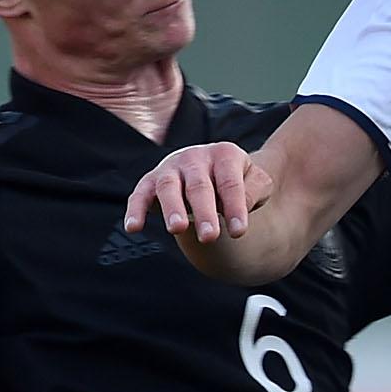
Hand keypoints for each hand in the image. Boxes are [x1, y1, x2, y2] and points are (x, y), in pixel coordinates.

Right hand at [123, 140, 264, 245]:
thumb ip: (254, 191)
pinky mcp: (151, 181)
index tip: (238, 232)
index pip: (229, 183)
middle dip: (203, 212)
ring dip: (172, 208)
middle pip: (199, 187)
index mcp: (224, 154)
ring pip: (168, 187)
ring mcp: (171, 167)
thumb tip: (240, 208)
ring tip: (177, 229)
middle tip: (209, 237)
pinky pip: (140, 194)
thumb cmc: (238, 180)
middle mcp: (195, 157)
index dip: (235, 207)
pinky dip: (135, 209)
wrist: (215, 167)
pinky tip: (133, 227)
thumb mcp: (256, 182)